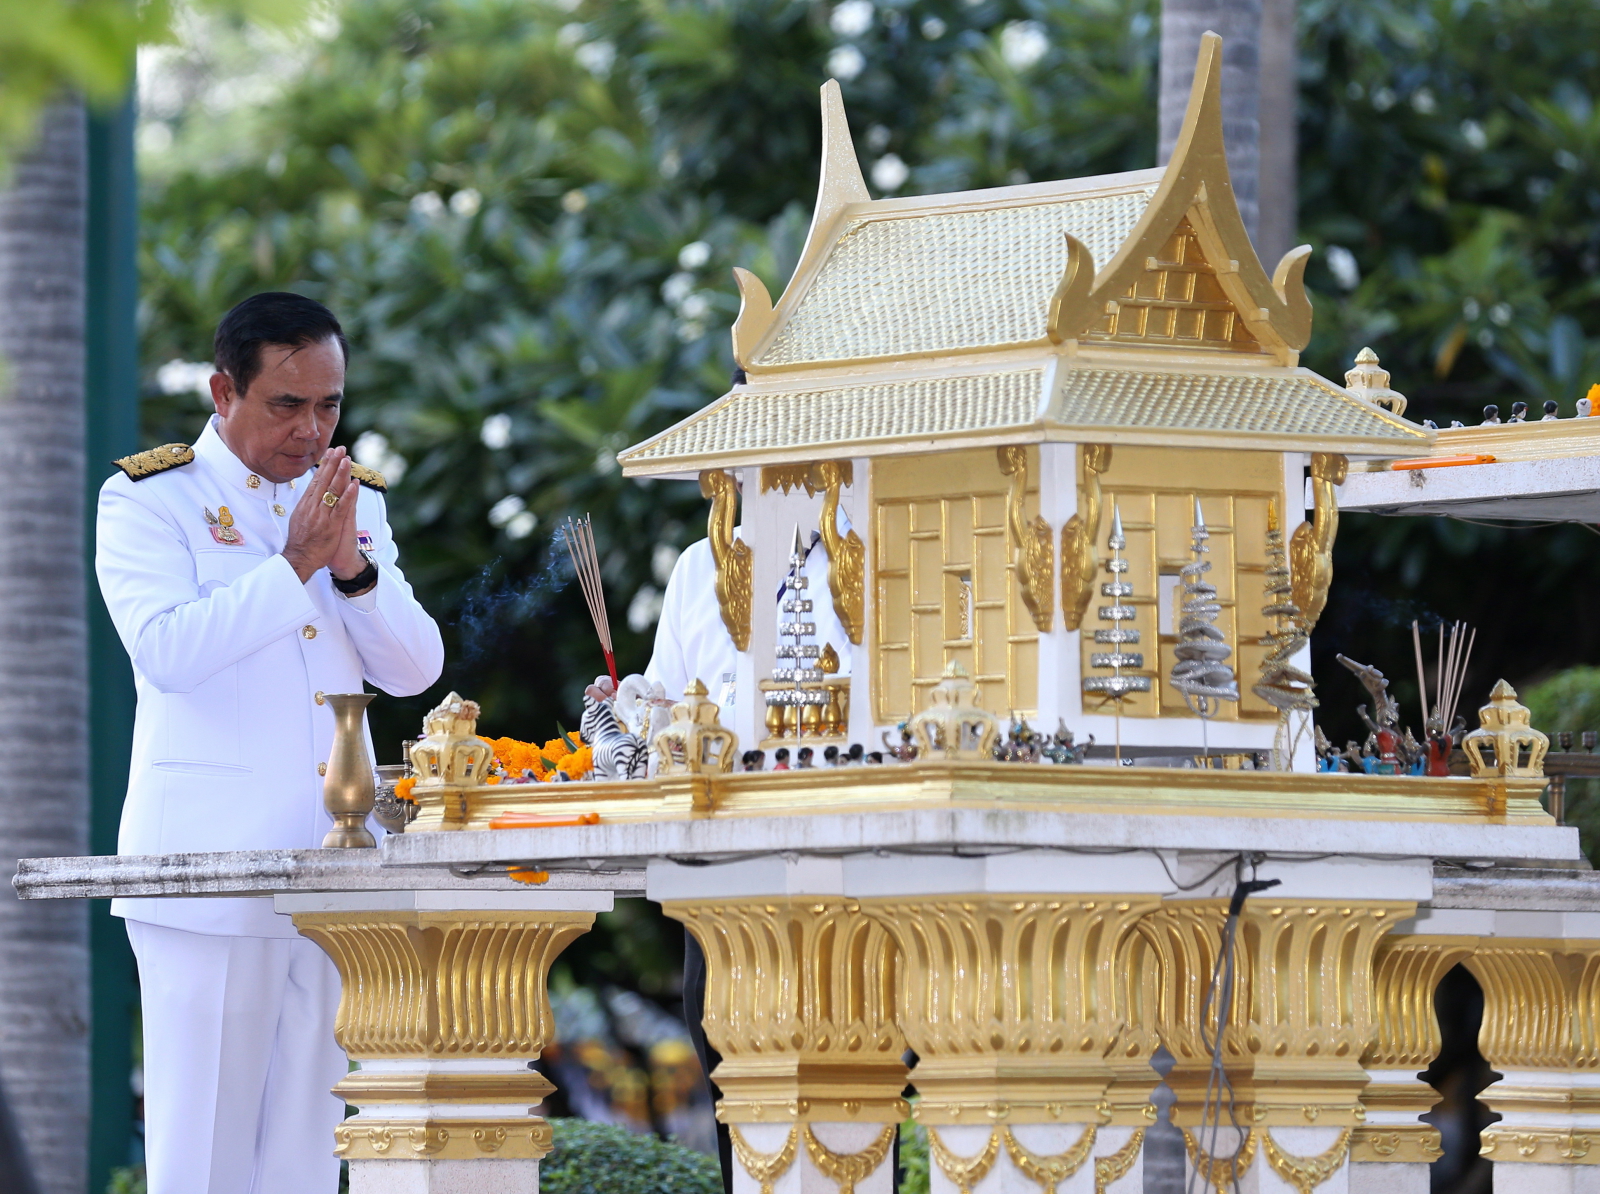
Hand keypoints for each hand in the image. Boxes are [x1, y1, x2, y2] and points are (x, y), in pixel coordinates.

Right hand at [282, 448, 360, 583]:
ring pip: (332, 490)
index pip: (316, 480)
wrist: (299, 558)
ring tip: (347, 459)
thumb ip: (307, 505)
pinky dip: (348, 495)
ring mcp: (322, 515)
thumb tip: (311, 493)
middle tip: (340, 448)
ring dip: (340, 474)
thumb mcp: (299, 518)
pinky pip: (341, 508)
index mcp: (305, 504)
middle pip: (323, 481)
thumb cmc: (301, 541)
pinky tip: (354, 484)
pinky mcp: (331, 525)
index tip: (330, 453)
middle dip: (332, 463)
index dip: (324, 466)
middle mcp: (313, 506)